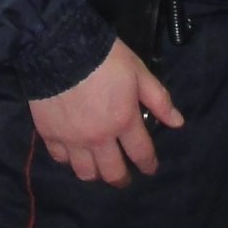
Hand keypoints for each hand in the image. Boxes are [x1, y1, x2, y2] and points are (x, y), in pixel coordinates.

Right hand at [30, 39, 183, 185]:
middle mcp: (99, 137)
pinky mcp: (49, 134)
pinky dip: (68, 160)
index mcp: (123, 121)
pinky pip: (60, 158)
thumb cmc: (105, 58)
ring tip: (98, 169)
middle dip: (121, 179)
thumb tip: (178, 123)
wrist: (60, 48)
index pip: (141, 153)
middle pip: (112, 172)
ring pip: (85, 172)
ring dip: (95, 174)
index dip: (148, 164)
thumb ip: (158, 100)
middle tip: (123, 179)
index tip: (150, 169)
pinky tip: (73, 154)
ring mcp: (72, 139)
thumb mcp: (139, 73)